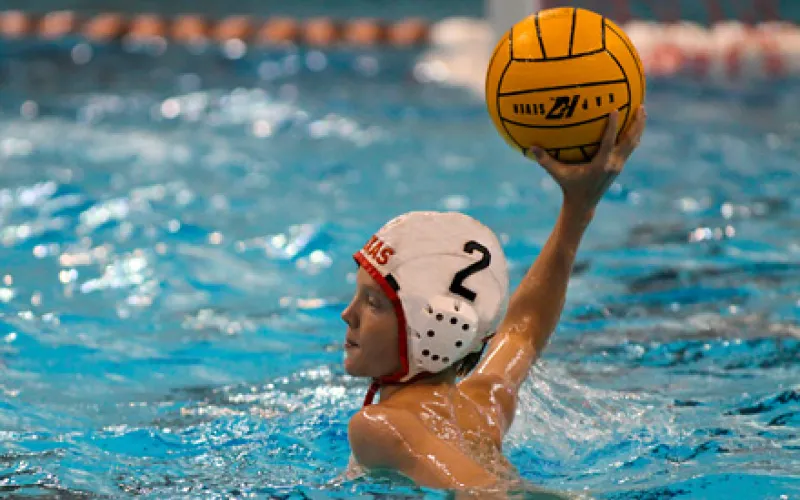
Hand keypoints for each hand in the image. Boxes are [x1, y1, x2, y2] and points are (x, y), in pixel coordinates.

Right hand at [526, 106, 646, 213]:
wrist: (584, 204)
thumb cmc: (570, 186)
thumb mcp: (557, 174)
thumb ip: (545, 161)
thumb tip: (531, 147)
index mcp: (600, 165)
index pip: (608, 142)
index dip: (612, 126)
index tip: (614, 110)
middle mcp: (613, 164)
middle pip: (629, 141)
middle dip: (636, 124)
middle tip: (641, 106)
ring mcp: (618, 166)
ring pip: (633, 143)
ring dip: (639, 128)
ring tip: (642, 111)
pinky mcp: (619, 166)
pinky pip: (629, 147)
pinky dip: (633, 135)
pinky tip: (633, 126)